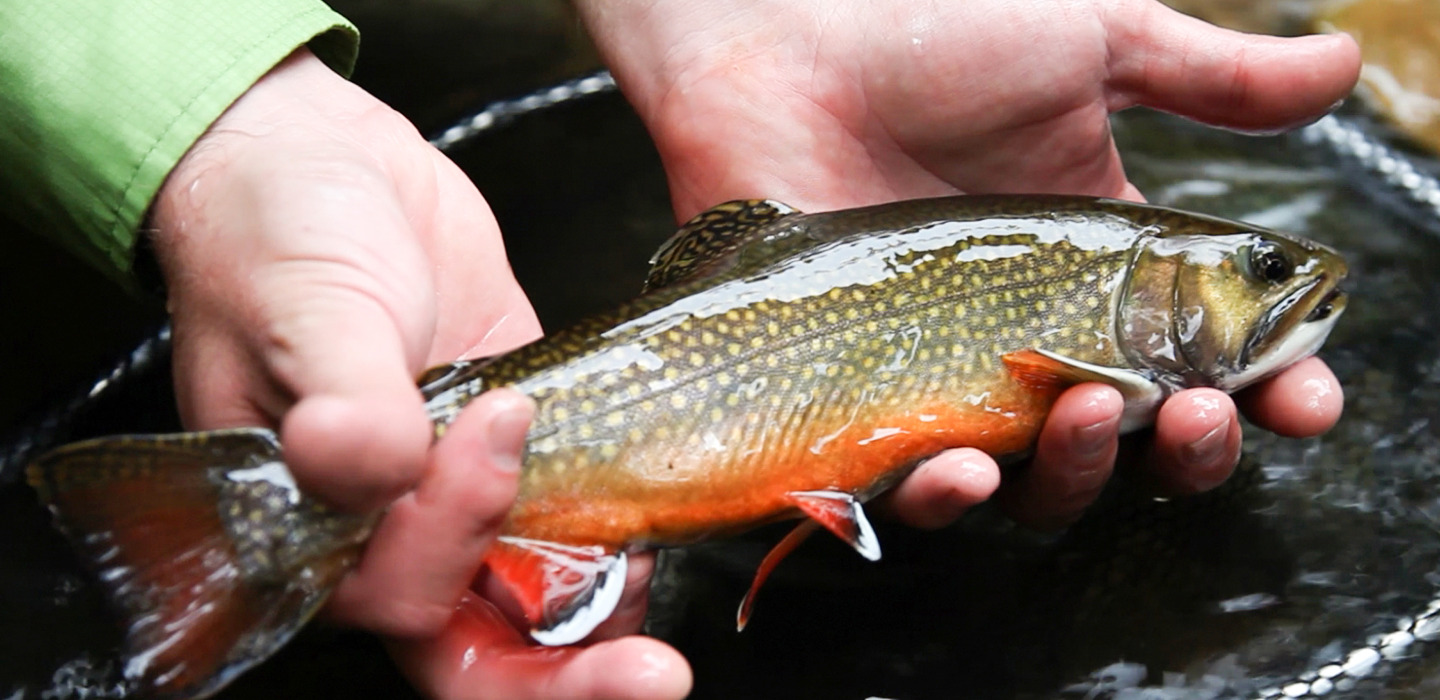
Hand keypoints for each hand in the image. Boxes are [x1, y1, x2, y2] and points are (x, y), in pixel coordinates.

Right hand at [149, 49, 688, 697]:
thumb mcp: (305, 306)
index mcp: (314, 527)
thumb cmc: (278, 238)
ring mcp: (459, 497)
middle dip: (565, 679)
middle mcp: (389, 532)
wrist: (328, 169)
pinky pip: (573, 526)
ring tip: (660, 574)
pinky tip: (658, 523)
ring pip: (535, 600)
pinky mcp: (521, 450)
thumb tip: (361, 459)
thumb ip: (342, 393)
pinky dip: (619, 539)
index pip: (399, 600)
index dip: (456, 547)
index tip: (496, 428)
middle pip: (479, 650)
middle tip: (652, 673)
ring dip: (603, 616)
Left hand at [579, 0, 1357, 526]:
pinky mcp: (853, 399)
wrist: (781, 40)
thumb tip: (1345, 68)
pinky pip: (903, 485)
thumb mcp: (1090, 48)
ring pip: (1028, 482)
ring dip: (1074, 477)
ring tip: (1084, 421)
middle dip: (1186, 454)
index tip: (1306, 401)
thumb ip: (1211, 79)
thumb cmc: (928, 35)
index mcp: (1099, 271)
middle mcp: (1030, 338)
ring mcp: (941, 376)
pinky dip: (941, 497)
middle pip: (1131, 447)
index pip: (1205, 359)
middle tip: (1198, 417)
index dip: (1267, 394)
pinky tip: (967, 470)